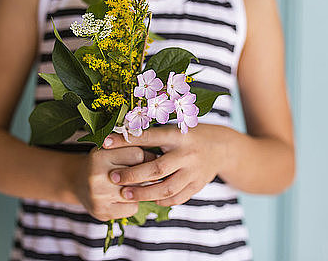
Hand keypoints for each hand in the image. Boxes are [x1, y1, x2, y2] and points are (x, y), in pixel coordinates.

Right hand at [70, 146, 155, 220]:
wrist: (77, 182)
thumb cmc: (101, 162)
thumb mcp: (110, 148)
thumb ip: (130, 147)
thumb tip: (160, 157)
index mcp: (99, 155)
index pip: (138, 154)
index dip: (148, 156)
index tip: (150, 159)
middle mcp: (96, 176)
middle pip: (138, 175)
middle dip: (145, 174)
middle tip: (148, 172)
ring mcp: (99, 196)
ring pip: (137, 192)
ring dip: (140, 189)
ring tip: (133, 184)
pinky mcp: (102, 212)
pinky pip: (131, 208)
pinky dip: (132, 203)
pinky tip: (123, 197)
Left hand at [102, 124, 227, 206]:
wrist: (222, 147)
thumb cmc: (189, 135)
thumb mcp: (174, 127)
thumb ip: (152, 132)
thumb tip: (120, 132)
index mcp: (178, 135)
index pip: (148, 137)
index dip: (126, 140)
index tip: (105, 143)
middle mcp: (187, 154)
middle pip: (157, 168)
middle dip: (132, 175)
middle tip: (113, 178)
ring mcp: (194, 172)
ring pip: (166, 188)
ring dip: (144, 193)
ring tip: (125, 194)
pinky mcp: (198, 185)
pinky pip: (177, 198)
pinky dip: (161, 201)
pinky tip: (149, 199)